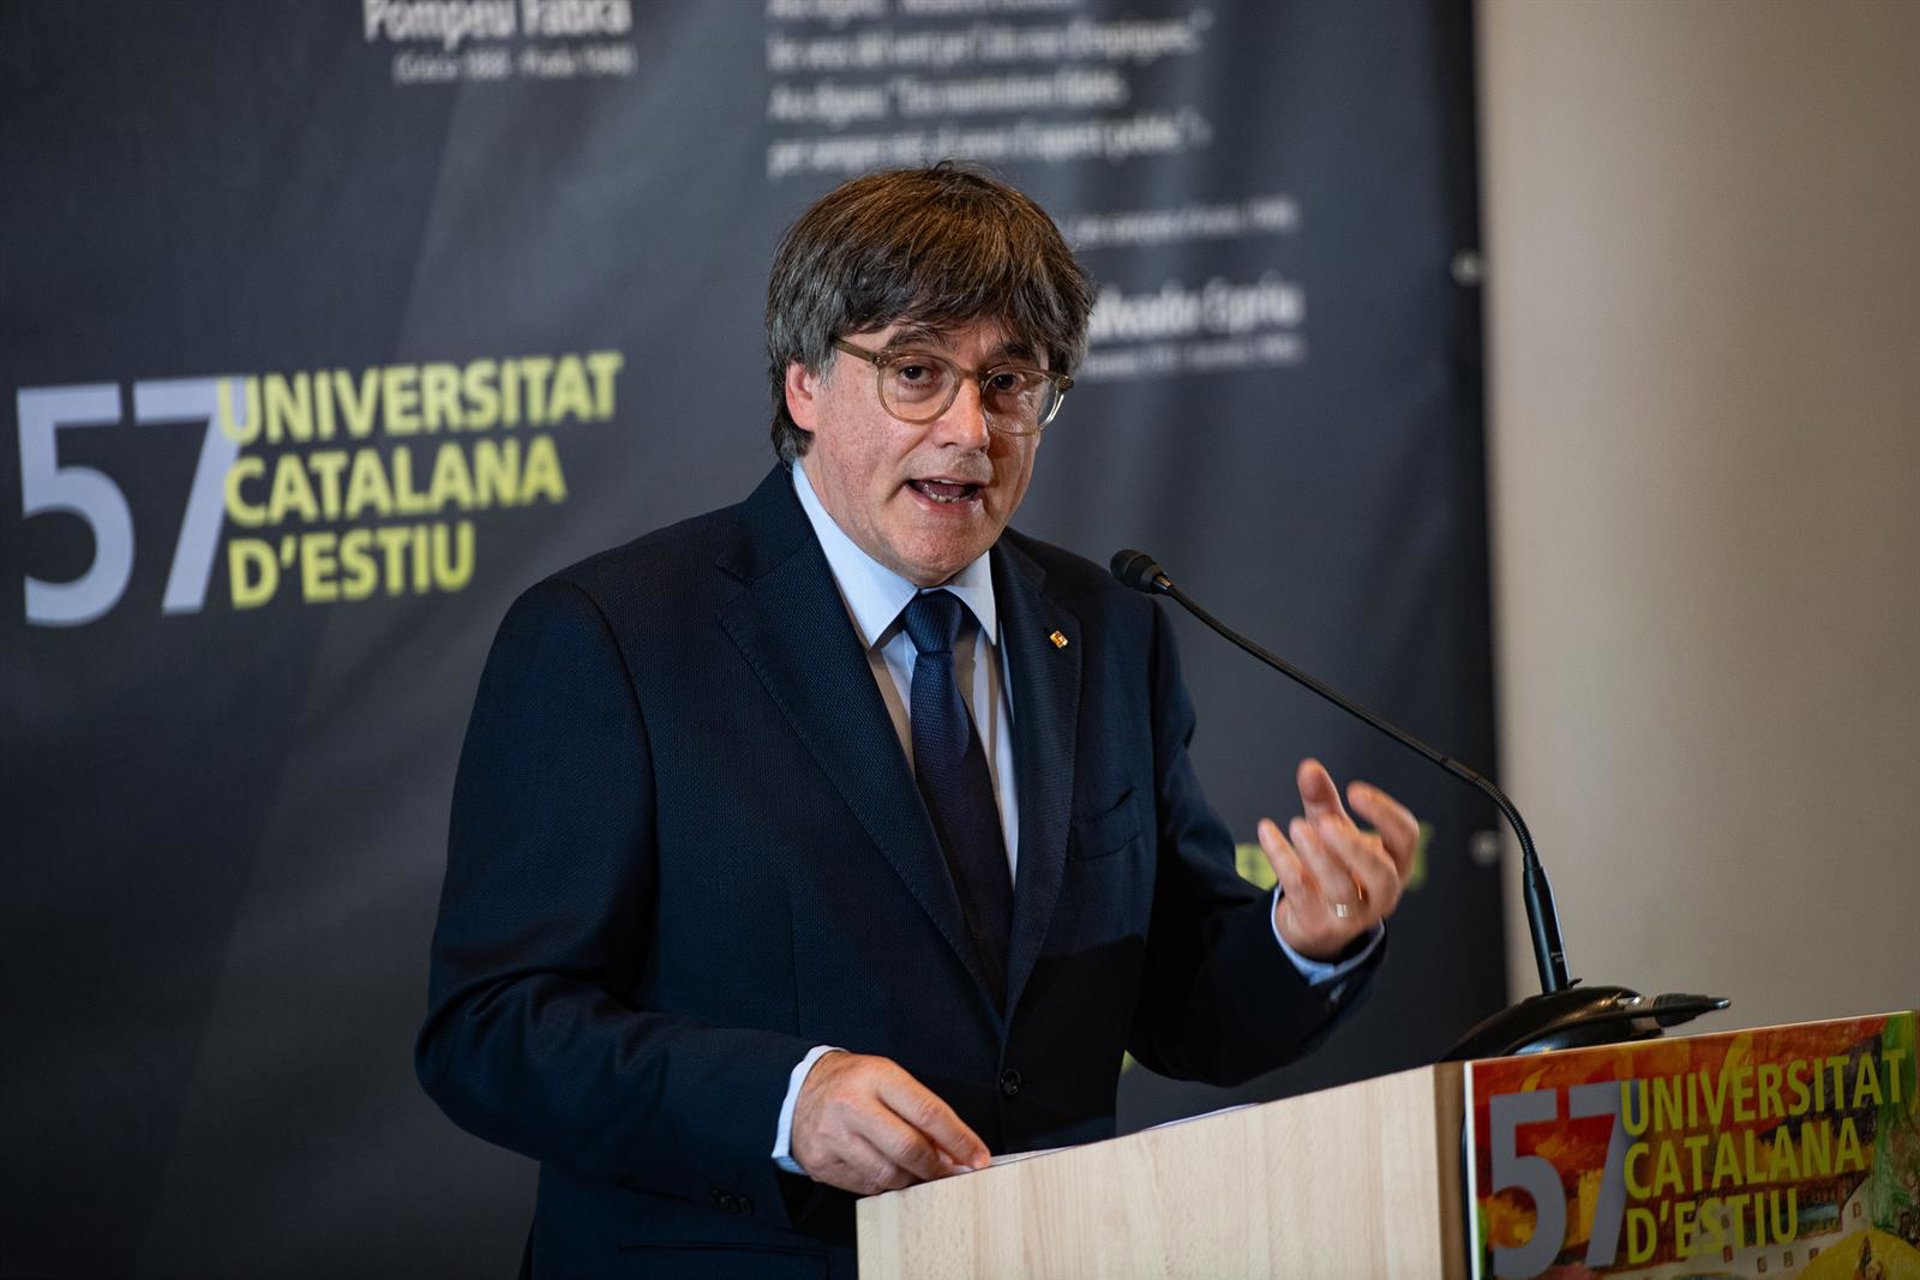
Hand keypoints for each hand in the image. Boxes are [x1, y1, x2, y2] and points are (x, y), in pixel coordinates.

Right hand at [790, 1050, 989, 1194]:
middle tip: (954, 1173)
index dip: (959, 1139)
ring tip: (920, 1171)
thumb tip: (955, 1149)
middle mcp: (852, 1106)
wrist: (798, 1091)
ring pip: (889, 1174)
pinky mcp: (822, 1163)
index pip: (928, 1112)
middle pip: (909, 1149)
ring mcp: (834, 1137)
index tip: (978, 1157)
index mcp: (876, 1077)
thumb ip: (920, 1110)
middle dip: (938, 1167)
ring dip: (914, 1179)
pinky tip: (888, 1170)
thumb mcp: (887, 1078)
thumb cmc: (852, 1083)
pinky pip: (868, 1186)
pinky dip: (886, 1184)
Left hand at [1257, 758, 1418, 961]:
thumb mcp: (1331, 830)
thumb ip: (1323, 799)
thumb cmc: (1332, 869)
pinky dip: (1283, 860)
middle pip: (1381, 873)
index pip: (1405, 837)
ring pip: (1342, 889)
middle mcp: (1380, 892)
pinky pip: (1302, 892)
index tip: (1355, 791)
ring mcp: (1352, 914)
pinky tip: (1268, 833)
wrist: (1313, 921)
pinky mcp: (1319, 924)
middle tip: (1327, 822)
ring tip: (1297, 827)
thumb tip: (1309, 769)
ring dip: (1319, 856)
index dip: (1385, 812)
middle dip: (1354, 846)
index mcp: (1394, 863)